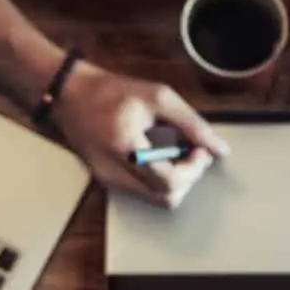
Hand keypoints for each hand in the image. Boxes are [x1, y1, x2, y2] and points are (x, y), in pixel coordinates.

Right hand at [51, 60, 229, 208]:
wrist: (69, 94)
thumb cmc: (112, 91)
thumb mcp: (158, 97)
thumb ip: (191, 124)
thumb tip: (220, 149)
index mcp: (125, 148)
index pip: (170, 182)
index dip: (194, 170)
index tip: (201, 150)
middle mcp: (114, 172)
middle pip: (166, 198)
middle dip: (188, 177)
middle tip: (194, 152)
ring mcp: (108, 180)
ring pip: (156, 199)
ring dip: (176, 179)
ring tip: (177, 151)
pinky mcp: (106, 180)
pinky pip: (142, 190)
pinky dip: (159, 177)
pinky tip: (159, 154)